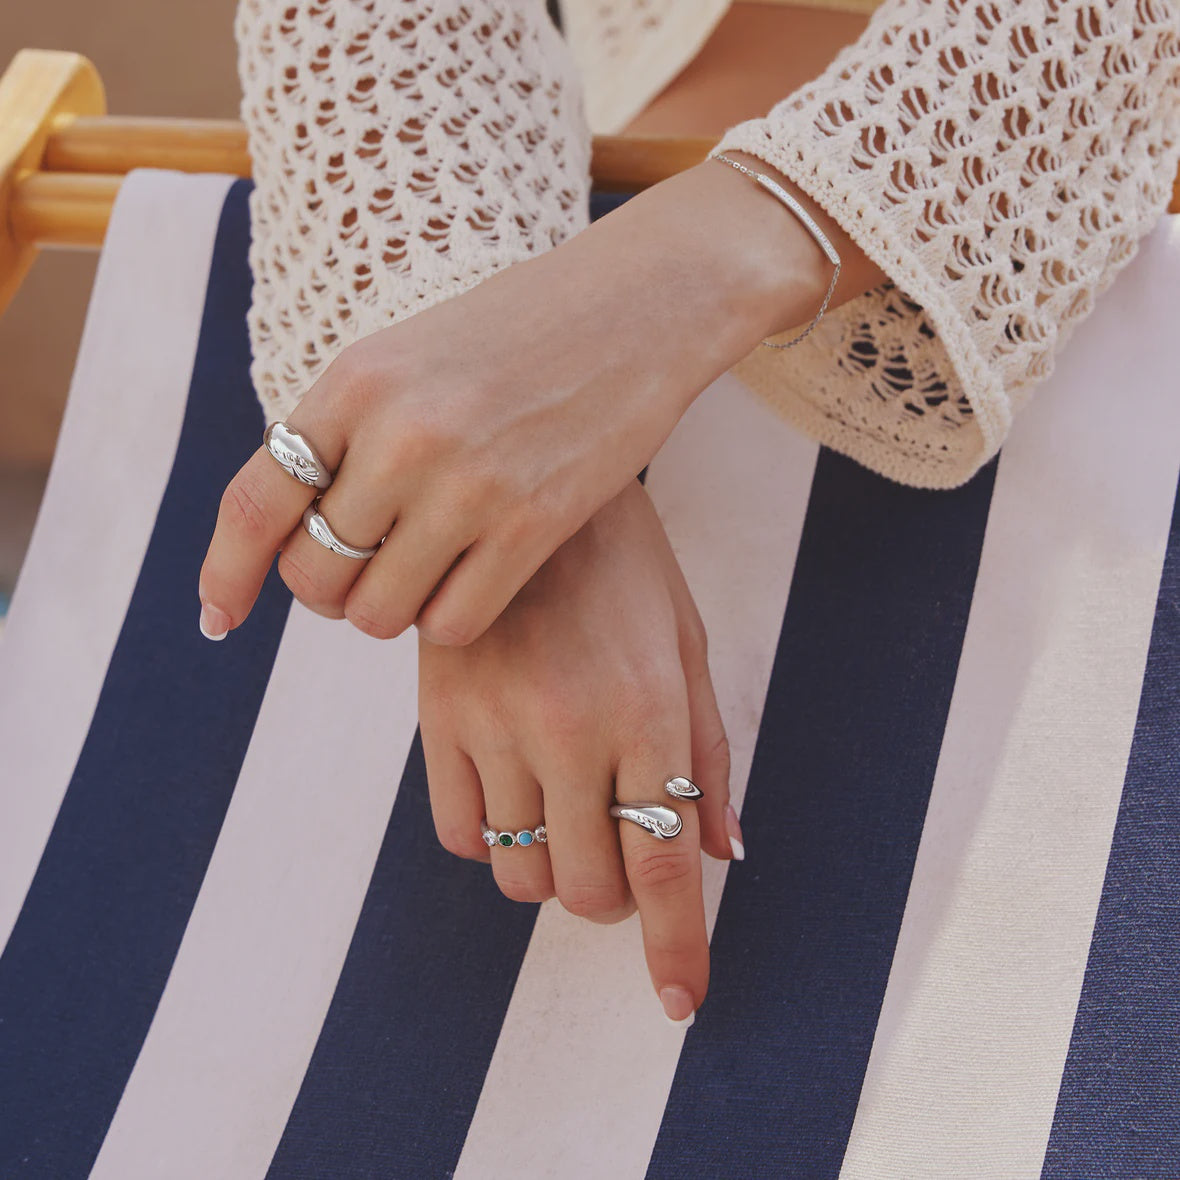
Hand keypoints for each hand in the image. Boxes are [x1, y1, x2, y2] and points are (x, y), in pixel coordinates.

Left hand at [197, 156, 829, 645]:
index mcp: (355, 382)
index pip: (255, 502)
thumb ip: (347, 432)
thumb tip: (296, 531)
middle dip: (327, 592)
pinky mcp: (534, 524)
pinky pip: (452, 624)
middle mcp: (401, 435)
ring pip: (377, 612)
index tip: (218, 618)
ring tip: (423, 576)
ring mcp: (469, 483)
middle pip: (312, 574)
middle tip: (364, 576)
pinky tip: (474, 584)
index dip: (224, 573)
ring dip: (389, 612)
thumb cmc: (520, 331)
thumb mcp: (410, 355)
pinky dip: (450, 622)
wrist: (639, 304)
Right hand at [418, 479, 743, 1022]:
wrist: (520, 475)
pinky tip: (516, 797)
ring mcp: (494, 723)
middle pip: (587, 887)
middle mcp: (570, 727)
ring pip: (519, 875)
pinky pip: (459, 833)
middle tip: (622, 853)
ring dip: (555, 871)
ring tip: (569, 815)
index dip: (677, 945)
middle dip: (615, 897)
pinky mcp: (438, 715)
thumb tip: (728, 854)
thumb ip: (708, 749)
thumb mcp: (687, 639)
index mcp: (648, 706)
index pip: (664, 860)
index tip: (681, 1002)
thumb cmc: (625, 562)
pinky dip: (494, 844)